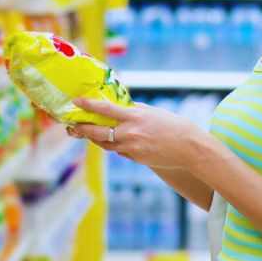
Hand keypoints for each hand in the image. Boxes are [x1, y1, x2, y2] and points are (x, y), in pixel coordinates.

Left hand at [67, 98, 204, 169]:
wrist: (189, 148)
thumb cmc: (173, 126)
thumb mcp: (152, 112)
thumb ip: (133, 110)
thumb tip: (118, 106)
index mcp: (134, 117)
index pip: (105, 110)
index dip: (88, 106)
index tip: (76, 102)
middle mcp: (130, 133)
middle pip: (97, 132)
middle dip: (82, 129)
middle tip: (72, 126)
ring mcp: (131, 148)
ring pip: (105, 144)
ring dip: (94, 139)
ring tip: (85, 133)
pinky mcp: (135, 158)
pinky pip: (118, 151)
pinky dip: (113, 145)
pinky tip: (112, 141)